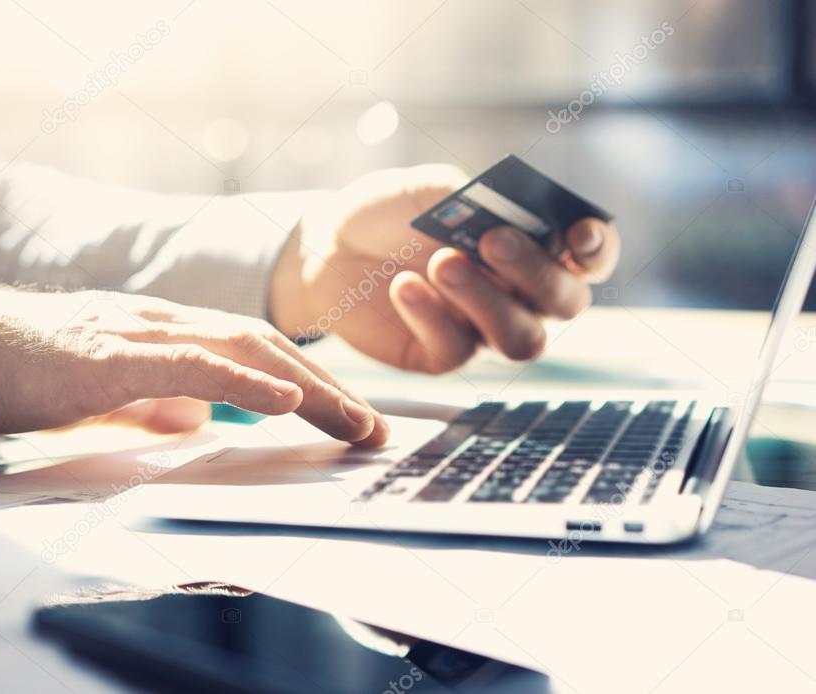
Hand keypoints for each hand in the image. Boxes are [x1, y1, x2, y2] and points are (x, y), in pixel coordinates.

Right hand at [0, 279, 387, 446]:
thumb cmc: (20, 369)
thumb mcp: (104, 392)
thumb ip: (153, 402)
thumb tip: (197, 421)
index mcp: (162, 333)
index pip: (252, 352)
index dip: (306, 381)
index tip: (345, 415)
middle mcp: (162, 323)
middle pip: (264, 348)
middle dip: (327, 388)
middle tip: (373, 425)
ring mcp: (139, 333)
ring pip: (242, 350)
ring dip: (305, 386)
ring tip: (352, 419)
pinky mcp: (111, 355)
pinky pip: (190, 364)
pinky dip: (243, 382)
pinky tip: (284, 400)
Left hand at [270, 165, 619, 371]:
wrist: (328, 247)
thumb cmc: (389, 212)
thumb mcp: (427, 189)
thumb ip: (471, 198)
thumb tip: (506, 212)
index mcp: (533, 244)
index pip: (590, 256)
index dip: (597, 249)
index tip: (578, 234)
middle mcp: (521, 293)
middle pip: (565, 303)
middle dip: (536, 272)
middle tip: (492, 241)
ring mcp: (485, 328)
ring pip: (521, 339)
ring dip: (488, 301)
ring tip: (442, 263)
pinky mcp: (443, 355)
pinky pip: (457, 350)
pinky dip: (432, 315)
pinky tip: (403, 286)